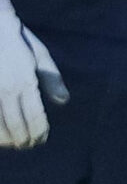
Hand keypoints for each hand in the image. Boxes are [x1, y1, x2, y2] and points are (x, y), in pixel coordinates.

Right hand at [0, 0, 67, 149]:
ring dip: (5, 140)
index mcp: (25, 82)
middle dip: (24, 140)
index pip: (35, 118)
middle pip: (16, 127)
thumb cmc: (16, 38)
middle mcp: (6, 89)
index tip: (41, 139)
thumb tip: (63, 101)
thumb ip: (51, 78)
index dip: (39, 133)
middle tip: (27, 145)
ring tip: (12, 143)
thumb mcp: (39, 53)